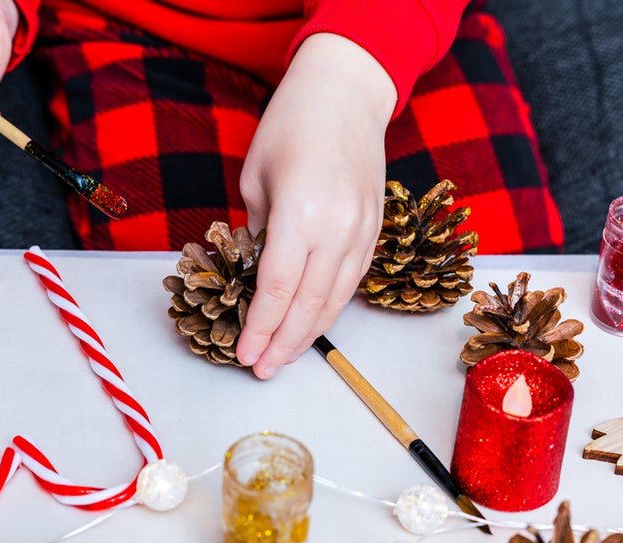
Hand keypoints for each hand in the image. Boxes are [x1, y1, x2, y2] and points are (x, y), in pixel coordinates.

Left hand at [235, 33, 396, 378]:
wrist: (346, 92)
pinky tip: (312, 324)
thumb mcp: (255, 180)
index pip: (276, 290)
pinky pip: (352, 281)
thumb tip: (254, 278)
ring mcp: (364, 230)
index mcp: (300, 214)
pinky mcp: (377, 229)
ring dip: (308, 334)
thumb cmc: (289, 127)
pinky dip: (331, 308)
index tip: (244, 355)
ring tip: (283, 357)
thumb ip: (256, 235)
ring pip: (336, 300)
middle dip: (282, 344)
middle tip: (261, 370)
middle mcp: (338, 228)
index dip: (259, 328)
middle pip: (308, 305)